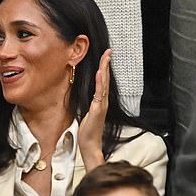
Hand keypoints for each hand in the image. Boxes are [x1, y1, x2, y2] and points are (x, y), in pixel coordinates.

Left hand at [78, 49, 110, 170]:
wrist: (90, 143)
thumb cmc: (88, 130)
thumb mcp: (86, 113)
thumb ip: (89, 104)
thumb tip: (87, 97)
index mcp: (100, 101)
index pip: (103, 82)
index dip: (104, 69)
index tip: (105, 57)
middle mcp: (103, 101)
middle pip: (106, 79)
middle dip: (107, 64)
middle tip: (109, 51)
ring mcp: (102, 105)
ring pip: (104, 84)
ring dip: (105, 69)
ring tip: (106, 57)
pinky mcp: (98, 109)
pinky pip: (99, 93)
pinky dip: (100, 82)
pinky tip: (100, 72)